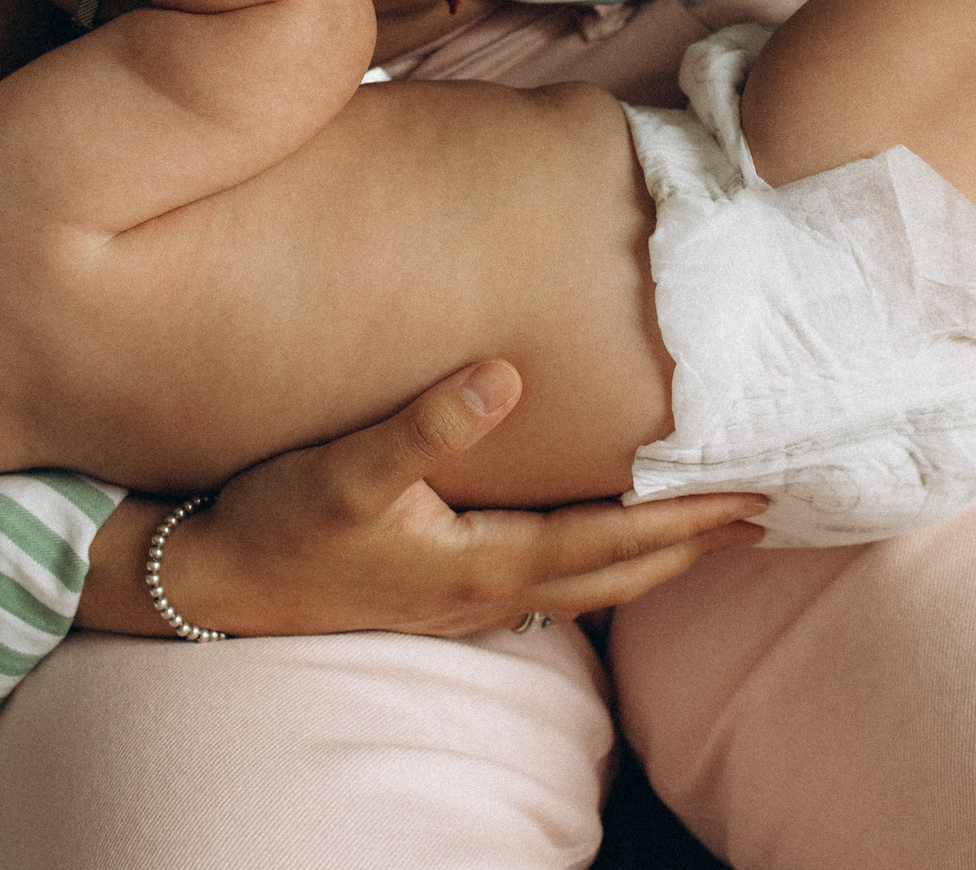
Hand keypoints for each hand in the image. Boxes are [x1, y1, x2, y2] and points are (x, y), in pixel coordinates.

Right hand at [124, 362, 767, 637]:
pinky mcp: (439, 594)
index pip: (615, 540)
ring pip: (588, 587)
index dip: (688, 517)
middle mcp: (489, 594)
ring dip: (652, 559)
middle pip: (620, 576)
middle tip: (764, 514)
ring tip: (704, 529)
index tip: (756, 495)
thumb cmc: (277, 524)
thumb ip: (427, 422)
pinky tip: (594, 545)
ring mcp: (465, 603)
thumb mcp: (347, 468)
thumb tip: (507, 373)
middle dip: (694, 545)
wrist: (211, 583)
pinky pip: (548, 585)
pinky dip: (595, 563)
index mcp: (485, 564)